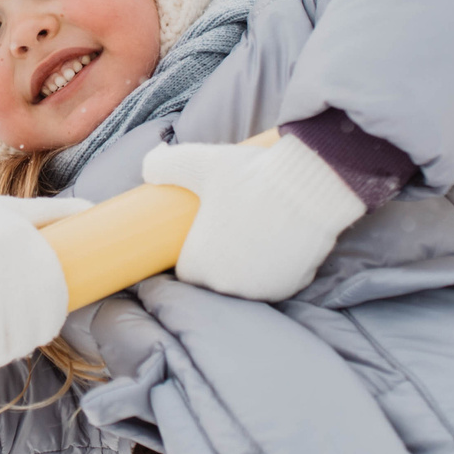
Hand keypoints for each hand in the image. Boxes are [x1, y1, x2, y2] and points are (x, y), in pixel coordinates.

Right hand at [0, 187, 92, 364]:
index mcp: (20, 233)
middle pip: (30, 321)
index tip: (40, 331)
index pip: (52, 296)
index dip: (50, 323)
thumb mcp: (8, 209)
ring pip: (3, 336)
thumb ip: (48, 213)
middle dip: (25, 340)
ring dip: (2, 348)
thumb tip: (92, 208)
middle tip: (15, 342)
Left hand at [141, 135, 364, 299]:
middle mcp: (226, 285)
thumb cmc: (250, 176)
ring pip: (247, 283)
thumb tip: (147, 168)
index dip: (194, 254)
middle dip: (221, 261)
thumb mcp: (199, 163)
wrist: (307, 185)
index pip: (187, 270)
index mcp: (198, 263)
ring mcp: (260, 290)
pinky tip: (278, 248)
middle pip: (217, 278)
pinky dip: (276, 271)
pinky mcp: (289, 288)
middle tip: (232, 232)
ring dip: (248, 270)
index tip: (204, 236)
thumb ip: (163, 164)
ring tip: (255, 239)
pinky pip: (275, 283)